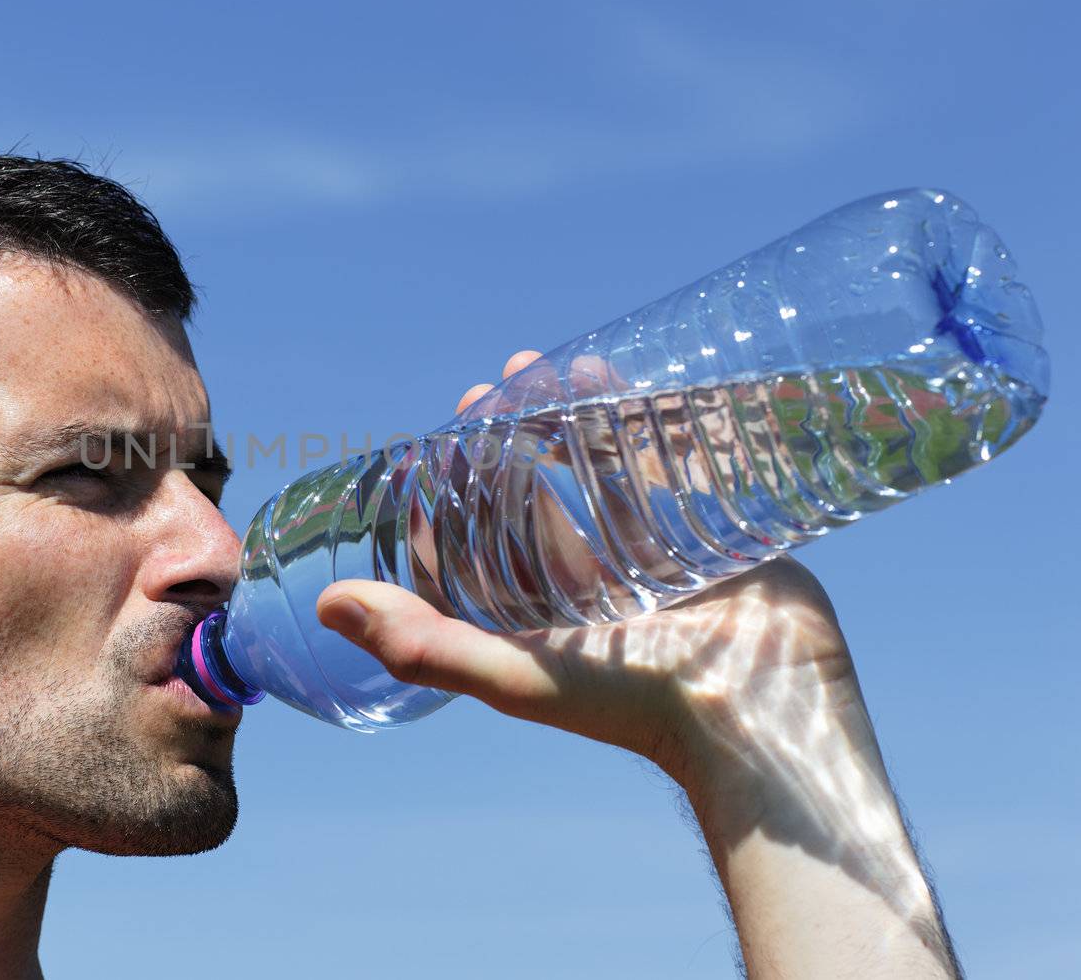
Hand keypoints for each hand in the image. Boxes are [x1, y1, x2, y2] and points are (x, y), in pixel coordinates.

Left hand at [316, 350, 961, 977]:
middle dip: (518, 433)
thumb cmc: (628, 707)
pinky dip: (654, 425)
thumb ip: (421, 644)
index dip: (453, 488)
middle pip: (541, 492)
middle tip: (502, 377)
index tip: (439, 435)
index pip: (479, 540)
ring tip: (563, 363)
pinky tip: (636, 382)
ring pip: (605, 472)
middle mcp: (589, 585)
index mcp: (539, 615)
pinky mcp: (709, 537)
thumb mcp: (513, 677)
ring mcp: (650, 558)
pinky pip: (676, 469)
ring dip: (581, 418)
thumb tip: (324, 605)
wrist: (756, 717)